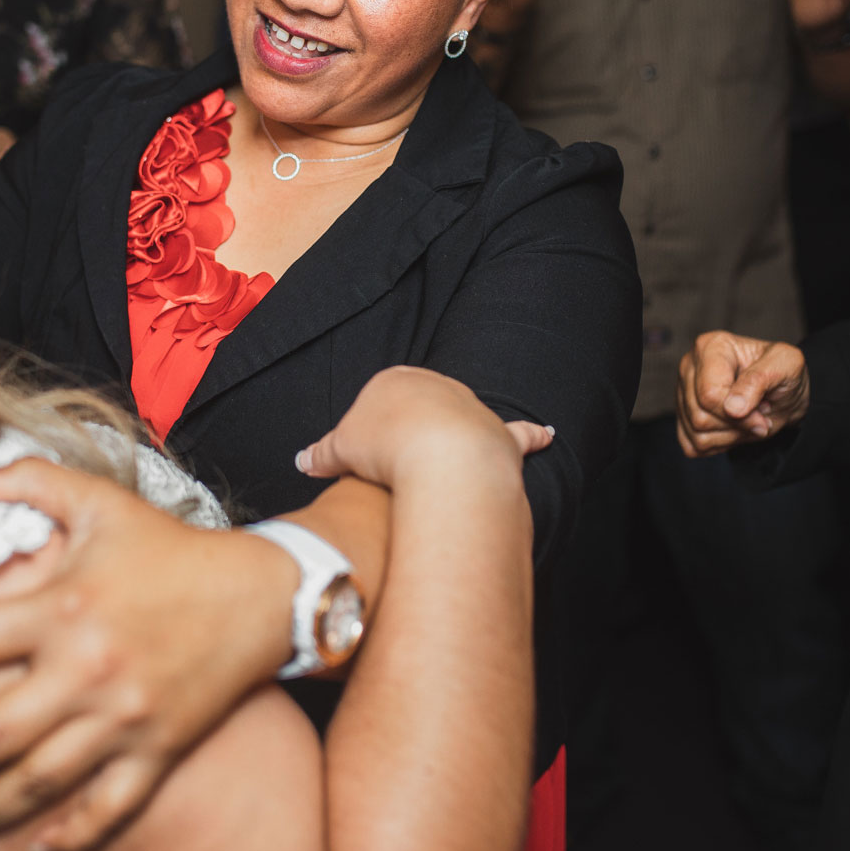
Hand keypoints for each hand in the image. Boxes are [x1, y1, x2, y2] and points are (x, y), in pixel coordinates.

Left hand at [0, 457, 292, 850]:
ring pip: (37, 783)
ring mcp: (123, 718)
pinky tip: (37, 850)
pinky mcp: (158, 749)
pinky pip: (108, 807)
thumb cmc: (171, 548)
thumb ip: (29, 482)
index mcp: (63, 607)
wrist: (260, 593)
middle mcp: (86, 669)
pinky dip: (71, 835)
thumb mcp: (100, 503)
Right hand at [296, 366, 540, 489]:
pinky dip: (533, 434)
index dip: (370, 431)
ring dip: (454, 440)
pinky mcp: (501, 436)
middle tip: (396, 467)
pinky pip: (520, 433)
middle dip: (410, 433)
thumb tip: (302, 460)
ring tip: (437, 471)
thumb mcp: (340, 450)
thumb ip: (324, 454)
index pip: (379, 400)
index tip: (365, 456)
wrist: (440, 457)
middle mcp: (438, 386)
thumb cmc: (386, 447)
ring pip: (462, 420)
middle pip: (420, 409)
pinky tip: (547, 435)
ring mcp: (473, 408)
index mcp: (395, 380)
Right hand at [675, 331, 810, 456]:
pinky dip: (719, 445)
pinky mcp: (683, 417)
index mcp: (710, 346)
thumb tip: (732, 407)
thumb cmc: (784, 373)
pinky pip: (693, 445)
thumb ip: (759, 379)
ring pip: (696, 433)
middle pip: (700, 416)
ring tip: (748, 419)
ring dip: (731, 435)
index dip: (740, 414)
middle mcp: (689, 366)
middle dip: (737, 425)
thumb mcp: (787, 364)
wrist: (784, 392)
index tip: (764, 411)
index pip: (709, 394)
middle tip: (759, 414)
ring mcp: (682, 392)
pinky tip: (734, 429)